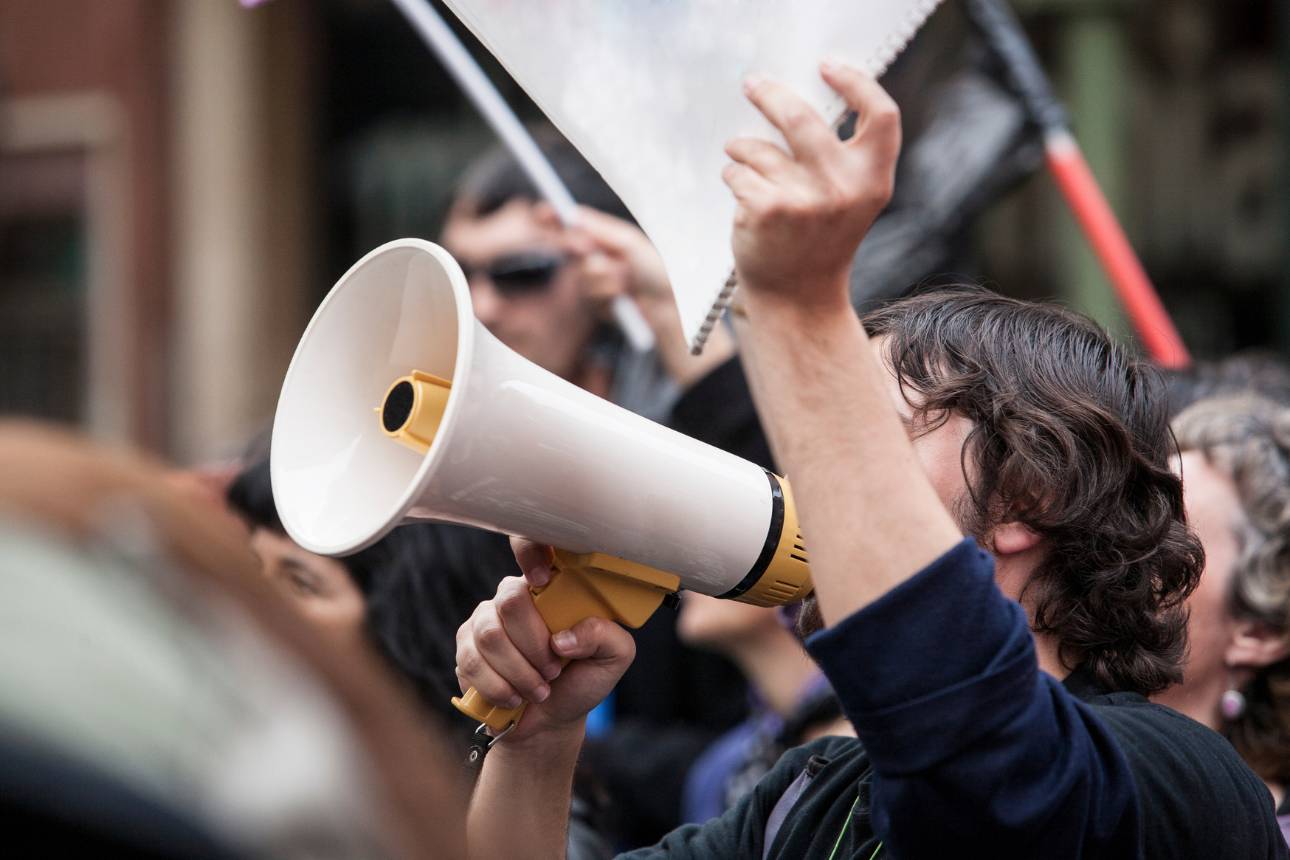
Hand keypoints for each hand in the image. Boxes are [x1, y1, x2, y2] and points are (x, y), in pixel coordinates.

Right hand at [454, 537, 635, 740]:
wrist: (552, 720)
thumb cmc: (582, 679)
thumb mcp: (612, 657)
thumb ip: (605, 636)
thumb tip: (564, 637)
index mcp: (550, 586)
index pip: (530, 545)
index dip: (530, 553)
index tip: (543, 580)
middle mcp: (513, 596)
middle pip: (510, 601)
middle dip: (534, 645)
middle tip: (553, 671)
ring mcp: (484, 620)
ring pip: (490, 636)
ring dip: (519, 673)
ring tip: (538, 690)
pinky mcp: (465, 648)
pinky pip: (471, 661)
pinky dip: (498, 687)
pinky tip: (515, 697)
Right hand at [542, 203, 736, 385]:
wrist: (668, 307)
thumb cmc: (656, 271)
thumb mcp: (629, 243)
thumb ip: (600, 230)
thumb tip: (573, 215)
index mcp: (605, 239)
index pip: (573, 225)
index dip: (555, 219)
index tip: (542, 212)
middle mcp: (596, 258)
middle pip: (571, 247)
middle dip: (581, 247)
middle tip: (588, 248)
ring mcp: (593, 282)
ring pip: (582, 273)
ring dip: (606, 276)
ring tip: (627, 280)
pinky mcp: (595, 304)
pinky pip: (590, 294)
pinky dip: (608, 293)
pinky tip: (623, 297)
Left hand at [722, 61, 900, 313]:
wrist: (797, 299)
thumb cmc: (818, 241)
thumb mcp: (849, 199)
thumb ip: (841, 157)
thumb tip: (797, 99)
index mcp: (873, 180)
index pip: (881, 115)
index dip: (856, 83)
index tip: (827, 66)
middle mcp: (844, 187)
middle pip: (802, 116)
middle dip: (769, 95)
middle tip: (753, 84)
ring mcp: (805, 199)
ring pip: (758, 147)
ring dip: (742, 150)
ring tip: (743, 165)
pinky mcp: (769, 209)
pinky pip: (738, 171)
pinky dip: (733, 177)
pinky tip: (742, 198)